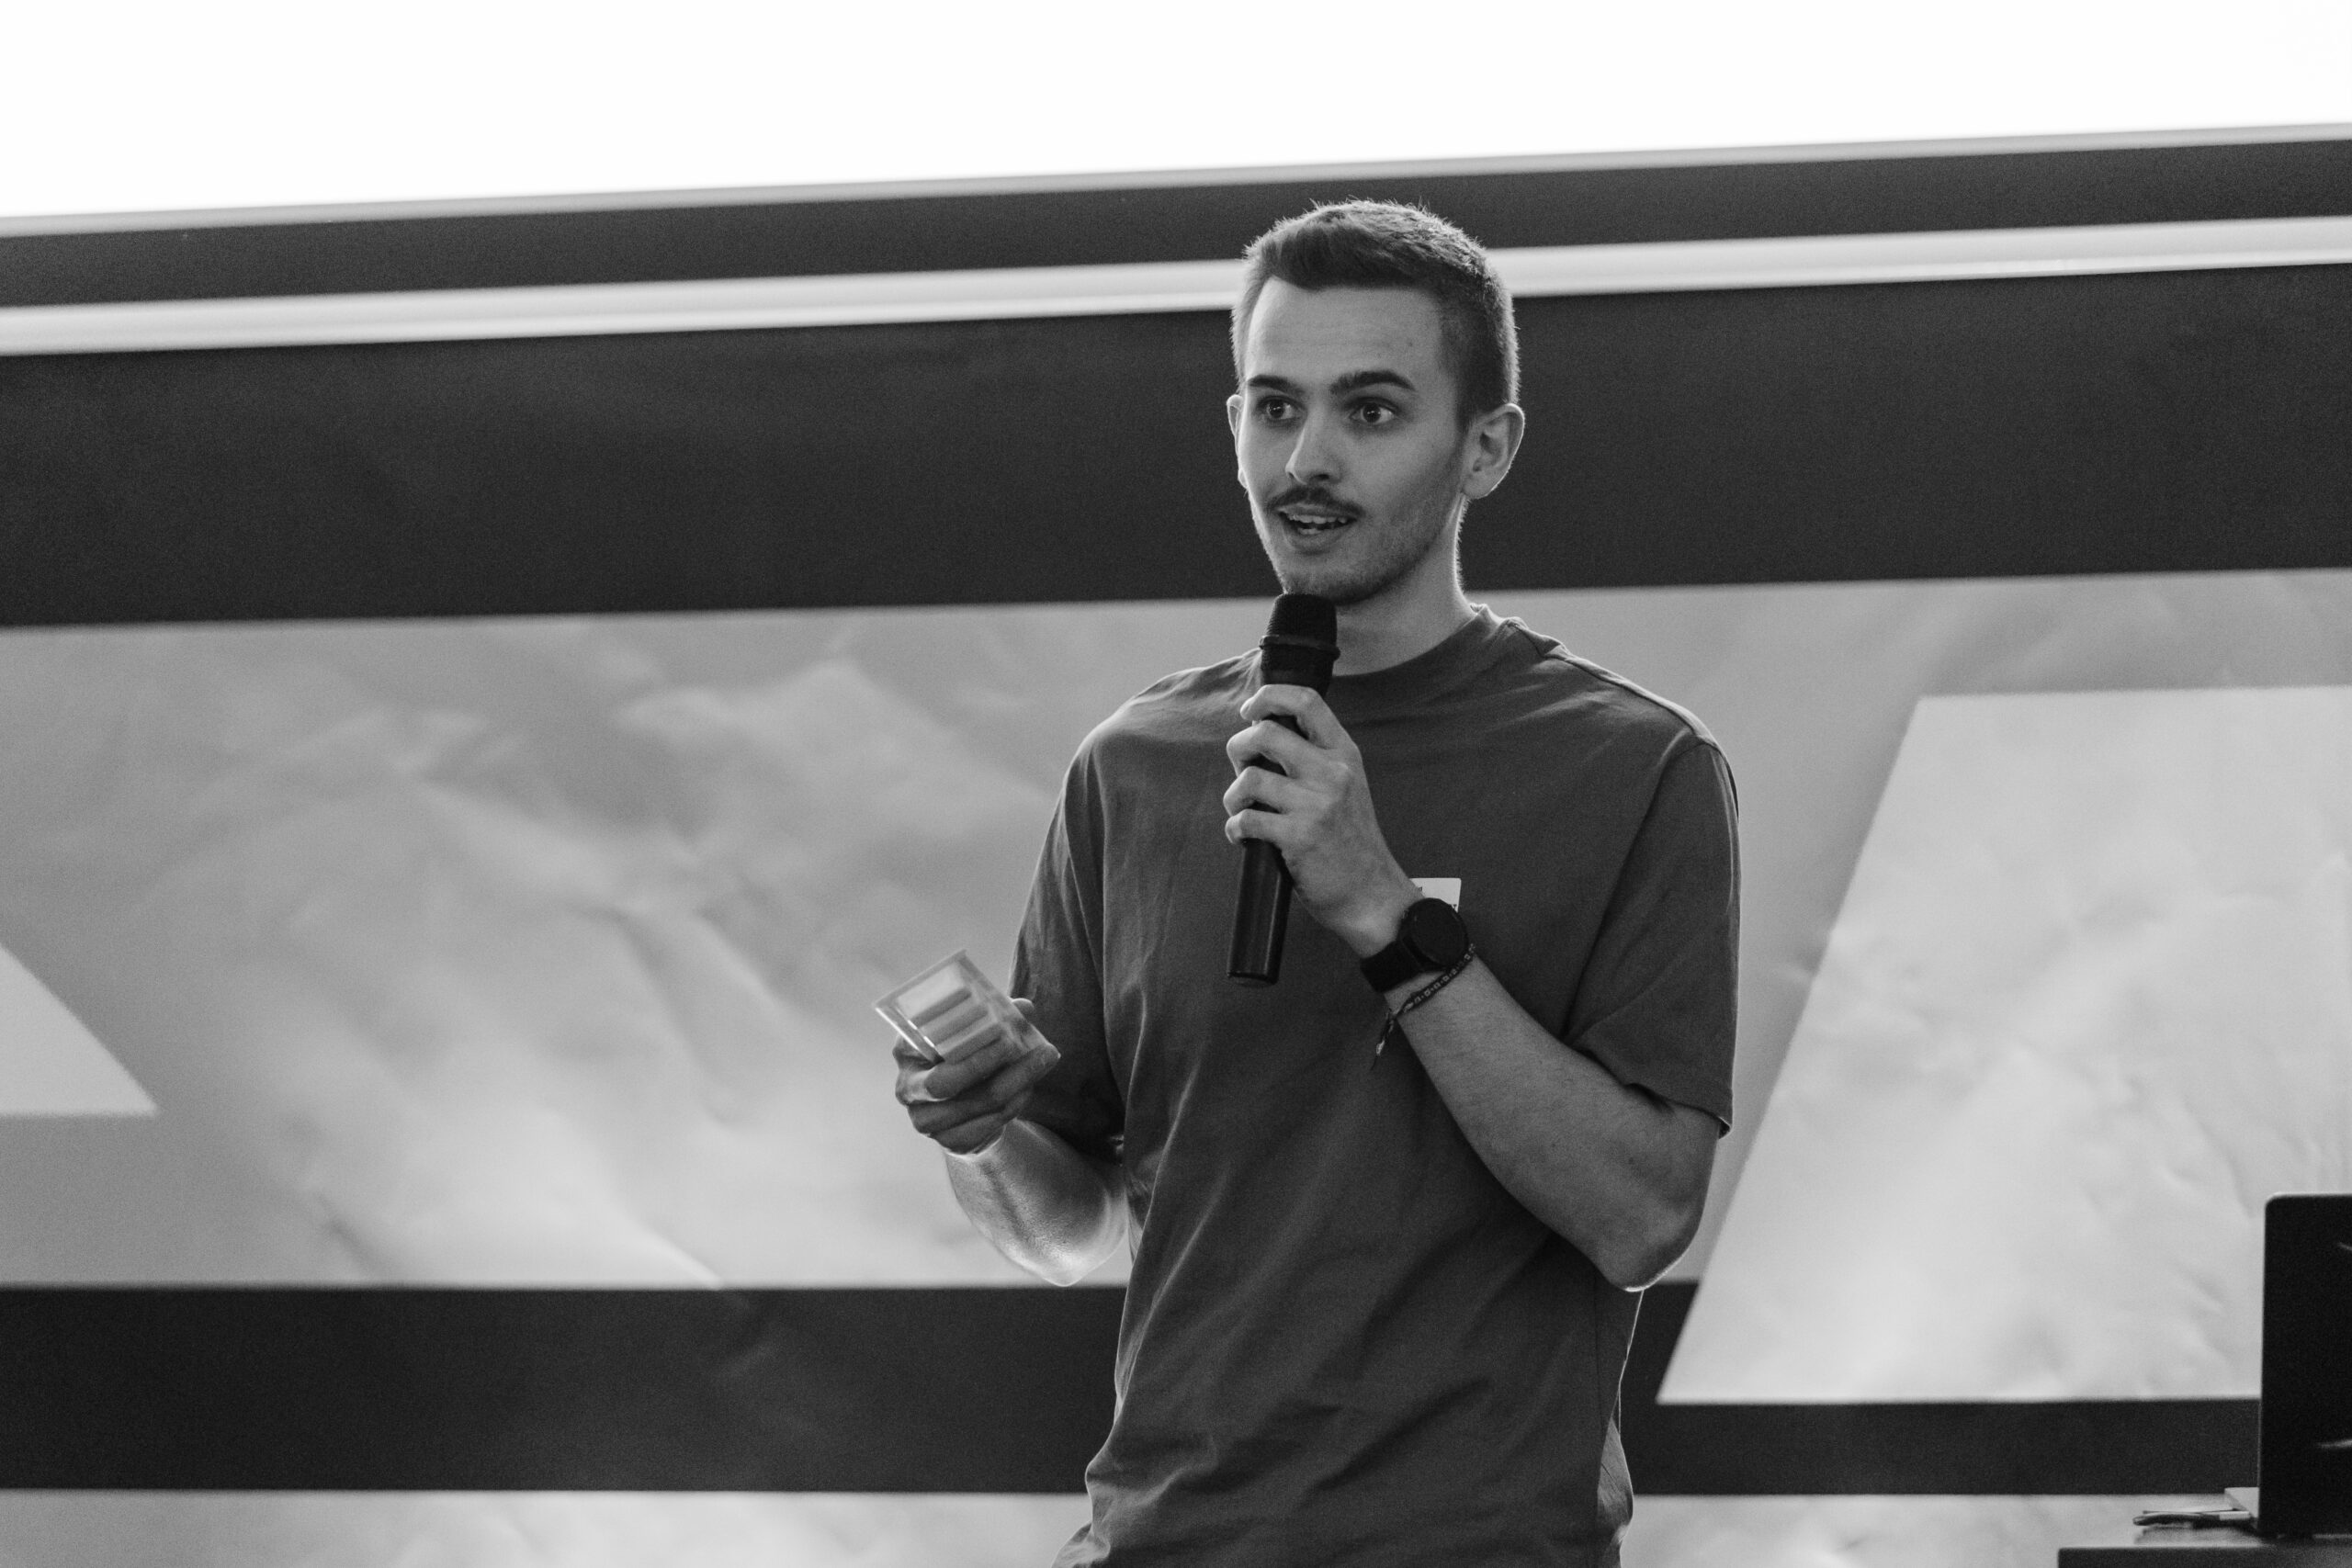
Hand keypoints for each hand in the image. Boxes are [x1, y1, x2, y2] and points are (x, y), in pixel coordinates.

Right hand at [893, 997, 1061, 1155]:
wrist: (969, 1105)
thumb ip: (997, 1016)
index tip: (995, 1021)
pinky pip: (990, 1123)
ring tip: (1044, 1058)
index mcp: (906, 1050)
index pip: (925, 1042)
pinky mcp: (950, 1141)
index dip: (957, 1034)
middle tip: (1018, 1044)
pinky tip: (1029, 1085)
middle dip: (985, 1062)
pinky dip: (1015, 1101)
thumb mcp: (978, 1030)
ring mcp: (926, 1120)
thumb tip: (1023, 1009)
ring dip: (1016, 1080)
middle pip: (945, 1081)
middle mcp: (908, 1088)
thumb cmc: (969, 1054)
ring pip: (978, 1101)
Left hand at [1222, 684, 1420, 955]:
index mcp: (1344, 754)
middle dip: (1239, 749)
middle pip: (1264, 733)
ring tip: (1241, 810)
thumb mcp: (1346, 786)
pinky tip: (1245, 837)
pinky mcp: (1299, 837)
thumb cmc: (1350, 840)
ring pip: (1249, 779)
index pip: (1306, 701)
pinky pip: (1246, 820)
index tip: (1251, 710)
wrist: (1371, 893)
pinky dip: (1236, 828)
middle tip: (1243, 770)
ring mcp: (1316, 804)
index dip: (1269, 696)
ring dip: (1233, 796)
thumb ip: (1314, 759)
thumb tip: (1261, 734)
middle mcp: (1332, 772)